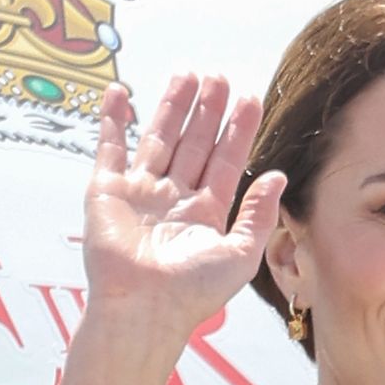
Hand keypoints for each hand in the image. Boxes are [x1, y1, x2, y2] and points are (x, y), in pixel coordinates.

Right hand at [81, 75, 284, 336]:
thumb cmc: (193, 292)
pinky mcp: (106, 192)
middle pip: (194, 143)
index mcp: (205, 212)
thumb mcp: (241, 253)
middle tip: (219, 77)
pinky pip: (109, 147)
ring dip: (171, 106)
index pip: (226, 160)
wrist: (144, 309)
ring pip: (158, 138)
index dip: (238, 130)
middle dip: (207, 111)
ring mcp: (139, 192)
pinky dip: (112, 119)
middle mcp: (173, 198)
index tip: (251, 98)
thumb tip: (278, 175)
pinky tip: (120, 91)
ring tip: (187, 74)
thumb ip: (260, 213)